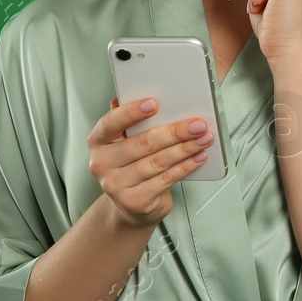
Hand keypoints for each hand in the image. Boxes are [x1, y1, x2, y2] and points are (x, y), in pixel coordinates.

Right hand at [87, 97, 215, 227]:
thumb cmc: (131, 165)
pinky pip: (165, 179)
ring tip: (204, 139)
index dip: (132, 112)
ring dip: (185, 148)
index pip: (111, 123)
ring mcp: (116, 185)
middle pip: (143, 143)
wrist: (130, 205)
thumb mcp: (125, 141)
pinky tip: (198, 157)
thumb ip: (132, 120)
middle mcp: (102, 163)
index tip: (155, 103)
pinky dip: (185, 166)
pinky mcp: (134, 201)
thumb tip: (145, 95)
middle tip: (197, 124)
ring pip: (157, 162)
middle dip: (175, 132)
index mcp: (98, 141)